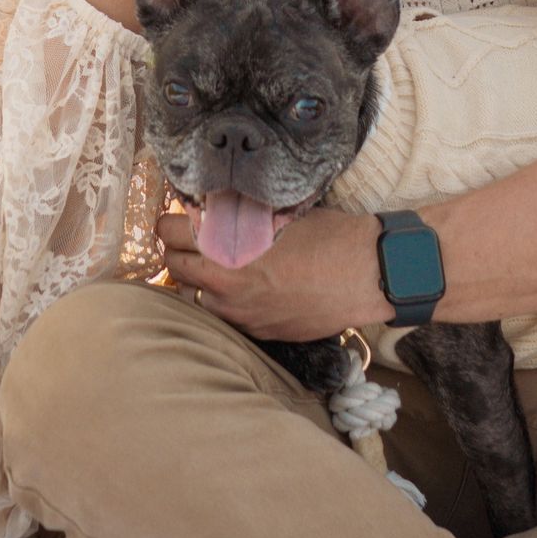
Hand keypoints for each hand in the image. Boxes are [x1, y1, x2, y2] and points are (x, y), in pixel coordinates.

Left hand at [158, 204, 385, 343]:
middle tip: (192, 235)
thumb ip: (237, 214)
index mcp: (228, 252)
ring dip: (196, 278)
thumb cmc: (328, 238)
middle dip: (179, 249)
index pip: (171, 233)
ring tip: (213, 261)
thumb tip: (207, 206)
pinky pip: (221, 316)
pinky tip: (238, 284)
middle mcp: (227, 288)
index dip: (172, 220)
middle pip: (174, 266)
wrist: (366, 276)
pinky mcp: (257, 332)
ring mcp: (241, 315)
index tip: (180, 215)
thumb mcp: (277, 212)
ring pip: (192, 296)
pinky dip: (220, 299)